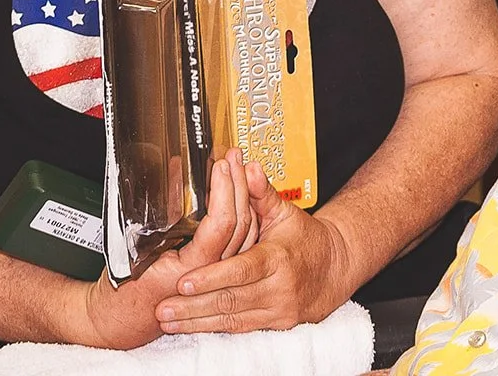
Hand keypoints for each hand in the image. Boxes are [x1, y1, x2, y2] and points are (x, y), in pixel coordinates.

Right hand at [74, 148, 256, 348]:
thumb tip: (177, 179)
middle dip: (240, 186)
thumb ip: (161, 216)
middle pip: (240, 226)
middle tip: (234, 159)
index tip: (221, 167)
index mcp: (191, 271)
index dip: (225, 190)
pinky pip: (239, 246)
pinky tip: (240, 200)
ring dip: (245, 199)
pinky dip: (242, 218)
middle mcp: (210, 276)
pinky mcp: (218, 278)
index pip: (221, 224)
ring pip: (246, 236)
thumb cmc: (121, 293)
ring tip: (240, 171)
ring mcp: (217, 279)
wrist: (118, 324)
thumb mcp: (133, 249)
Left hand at [156, 162, 355, 332]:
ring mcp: (279, 309)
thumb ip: (261, 193)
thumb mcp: (285, 211)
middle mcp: (279, 287)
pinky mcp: (277, 325)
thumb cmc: (305, 238)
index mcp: (279, 257)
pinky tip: (191, 328)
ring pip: (233, 319)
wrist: (334, 269)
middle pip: (232, 300)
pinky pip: (241, 328)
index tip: (184, 282)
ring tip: (168, 321)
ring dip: (198, 322)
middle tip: (163, 308)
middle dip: (194, 306)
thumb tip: (247, 168)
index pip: (242, 270)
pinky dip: (214, 329)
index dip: (212, 278)